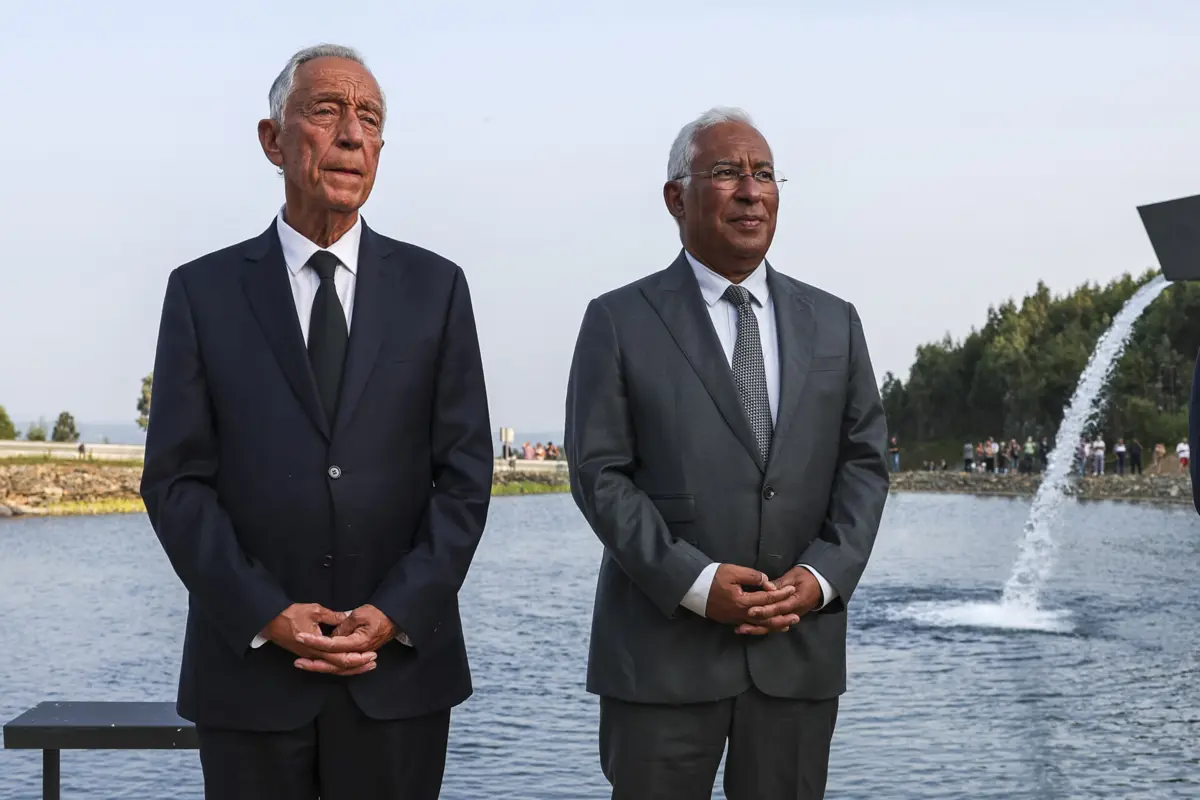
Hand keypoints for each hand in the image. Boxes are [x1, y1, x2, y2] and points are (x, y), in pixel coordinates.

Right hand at [261, 603, 377, 675]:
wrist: (270, 622)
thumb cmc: (290, 615)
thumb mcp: (314, 611)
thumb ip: (333, 616)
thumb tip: (347, 617)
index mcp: (317, 647)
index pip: (341, 658)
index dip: (358, 658)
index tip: (372, 654)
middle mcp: (315, 655)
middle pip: (340, 667)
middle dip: (358, 665)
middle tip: (374, 661)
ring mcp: (311, 656)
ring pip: (334, 668)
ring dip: (351, 668)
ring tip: (367, 665)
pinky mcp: (309, 654)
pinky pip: (327, 664)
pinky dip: (340, 665)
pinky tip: (349, 663)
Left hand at [294, 604, 396, 673]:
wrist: (394, 619)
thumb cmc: (378, 614)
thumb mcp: (359, 614)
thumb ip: (343, 625)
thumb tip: (331, 635)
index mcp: (358, 642)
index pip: (332, 645)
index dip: (315, 641)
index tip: (300, 636)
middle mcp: (357, 653)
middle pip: (332, 663)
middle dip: (313, 663)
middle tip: (296, 662)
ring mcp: (358, 656)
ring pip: (336, 668)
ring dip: (319, 667)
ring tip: (302, 665)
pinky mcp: (357, 656)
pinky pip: (341, 666)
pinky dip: (329, 667)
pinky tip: (318, 665)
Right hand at [705, 564, 796, 626]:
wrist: (693, 588)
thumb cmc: (712, 577)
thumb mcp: (733, 571)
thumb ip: (752, 576)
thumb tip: (767, 582)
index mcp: (743, 601)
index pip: (767, 598)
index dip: (781, 594)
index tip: (792, 589)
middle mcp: (741, 614)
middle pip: (766, 617)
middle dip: (783, 615)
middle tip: (797, 615)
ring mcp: (735, 619)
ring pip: (760, 625)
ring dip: (775, 625)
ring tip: (788, 625)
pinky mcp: (731, 620)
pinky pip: (751, 626)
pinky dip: (762, 627)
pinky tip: (769, 626)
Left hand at [735, 567, 823, 635]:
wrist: (819, 584)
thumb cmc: (806, 577)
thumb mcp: (794, 576)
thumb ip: (780, 583)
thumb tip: (767, 587)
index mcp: (798, 601)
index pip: (780, 608)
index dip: (765, 610)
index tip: (751, 610)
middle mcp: (794, 613)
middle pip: (774, 620)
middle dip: (757, 622)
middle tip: (741, 624)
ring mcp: (790, 617)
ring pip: (772, 626)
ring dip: (756, 629)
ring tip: (740, 630)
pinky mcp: (785, 618)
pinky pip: (773, 625)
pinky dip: (760, 628)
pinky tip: (747, 629)